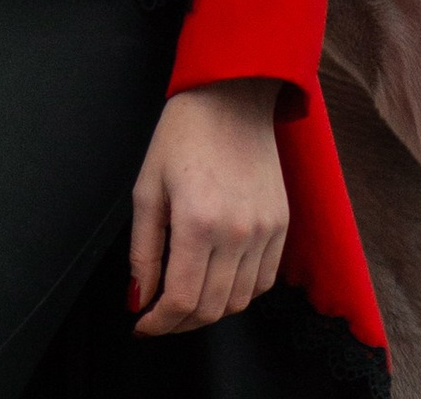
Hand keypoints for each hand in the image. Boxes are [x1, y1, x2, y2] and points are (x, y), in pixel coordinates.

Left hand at [128, 79, 287, 336]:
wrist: (231, 96)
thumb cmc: (181, 135)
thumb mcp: (147, 187)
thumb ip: (143, 251)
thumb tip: (139, 300)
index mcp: (197, 221)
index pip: (181, 299)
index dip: (159, 323)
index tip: (142, 324)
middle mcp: (237, 232)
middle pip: (212, 309)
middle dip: (180, 323)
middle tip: (159, 317)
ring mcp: (265, 231)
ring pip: (239, 302)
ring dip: (210, 312)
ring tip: (186, 301)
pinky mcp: (282, 226)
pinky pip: (263, 282)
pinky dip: (239, 294)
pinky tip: (218, 282)